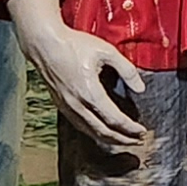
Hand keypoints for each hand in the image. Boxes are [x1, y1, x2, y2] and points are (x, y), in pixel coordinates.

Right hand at [8, 0, 148, 151]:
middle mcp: (77, 104)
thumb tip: (140, 88)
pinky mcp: (61, 105)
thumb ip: (126, 69)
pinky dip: (94, 133)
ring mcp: (67, 107)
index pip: (114, 120)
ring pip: (90, 132)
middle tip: (138, 141)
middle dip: (123, 140)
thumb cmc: (73, 45)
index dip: (130, 129)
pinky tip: (102, 132)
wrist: (44, 44)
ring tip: (124, 141)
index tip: (142, 131)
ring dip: (109, 140)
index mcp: (90, 92)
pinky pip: (79, 126)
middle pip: (103, 132)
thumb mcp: (106, 51)